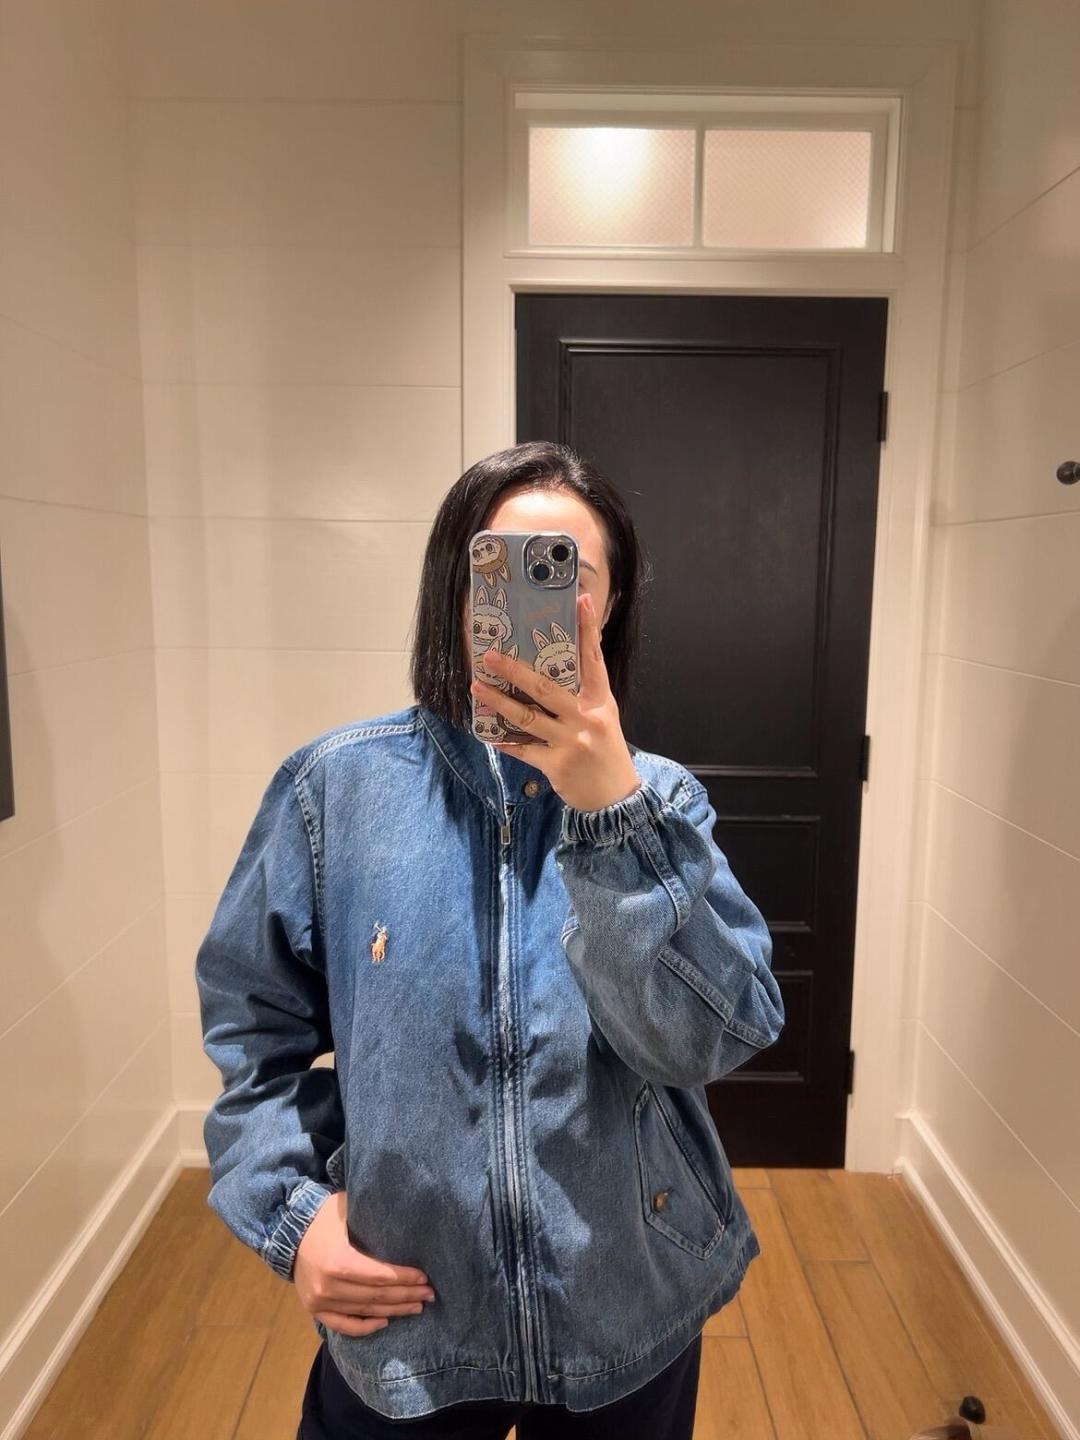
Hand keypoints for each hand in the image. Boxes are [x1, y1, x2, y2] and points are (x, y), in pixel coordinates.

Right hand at [293, 1192, 435, 1335]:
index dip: (404, 1279)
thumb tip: (405, 1214)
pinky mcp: (314, 1310)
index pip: (379, 1276)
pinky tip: (385, 1322)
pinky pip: (343, 1326)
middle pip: (376, 1296)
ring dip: (393, 1311)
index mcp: (338, 1261)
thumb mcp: (346, 1207)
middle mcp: (328, 1286)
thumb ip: (371, 1216)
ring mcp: (319, 1302)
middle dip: (406, 1296)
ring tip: (416, 1307)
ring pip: (364, 1311)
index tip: (424, 1278)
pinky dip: (365, 1327)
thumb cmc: (322, 1216)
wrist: (287, 1233)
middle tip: (429, 1295)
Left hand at [469, 591, 641, 812]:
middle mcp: (585, 717)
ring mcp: (570, 742)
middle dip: (514, 670)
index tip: (582, 600)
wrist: (615, 797)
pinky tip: (487, 732)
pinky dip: (504, 741)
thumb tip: (565, 659)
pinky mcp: (555, 766)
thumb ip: (585, 690)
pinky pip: (523, 749)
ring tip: (476, 686)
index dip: (588, 629)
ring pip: (527, 718)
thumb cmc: (605, 750)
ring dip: (498, 701)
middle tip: (490, 655)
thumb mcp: (603, 715)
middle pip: (545, 687)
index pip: (594, 658)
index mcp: (600, 700)